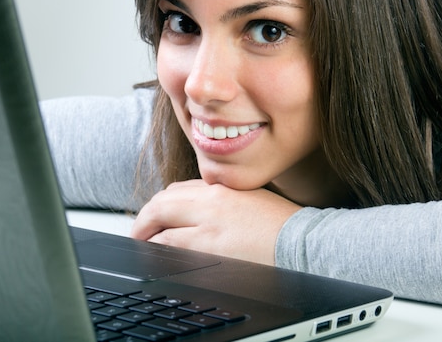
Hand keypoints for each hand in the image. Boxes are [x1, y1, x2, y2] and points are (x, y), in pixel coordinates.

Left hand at [130, 180, 301, 264]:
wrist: (302, 241)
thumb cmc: (282, 224)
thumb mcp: (250, 198)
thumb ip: (223, 200)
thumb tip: (198, 210)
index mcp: (222, 188)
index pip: (178, 190)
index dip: (161, 204)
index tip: (157, 215)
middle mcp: (211, 201)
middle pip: (162, 202)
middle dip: (145, 217)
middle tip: (139, 231)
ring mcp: (208, 223)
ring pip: (160, 223)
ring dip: (146, 234)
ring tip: (143, 244)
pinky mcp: (208, 247)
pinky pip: (170, 245)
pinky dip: (157, 248)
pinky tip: (156, 254)